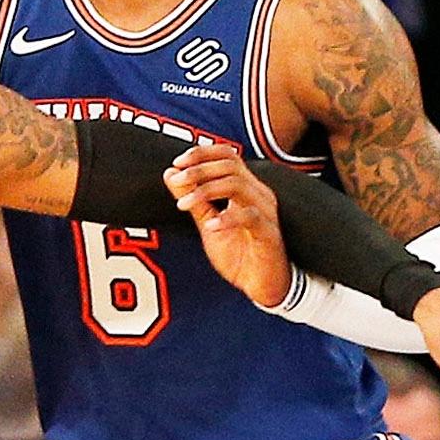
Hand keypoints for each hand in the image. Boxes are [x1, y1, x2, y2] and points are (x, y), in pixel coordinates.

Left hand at [167, 143, 290, 308]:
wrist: (262, 286)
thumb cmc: (240, 255)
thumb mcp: (208, 225)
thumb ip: (192, 200)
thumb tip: (170, 174)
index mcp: (246, 188)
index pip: (227, 155)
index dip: (202, 153)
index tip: (177, 163)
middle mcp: (258, 194)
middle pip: (231, 165)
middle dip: (199, 169)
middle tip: (177, 180)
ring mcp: (265, 212)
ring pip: (238, 185)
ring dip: (206, 190)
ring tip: (184, 204)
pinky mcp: (269, 233)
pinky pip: (250, 217)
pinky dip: (227, 219)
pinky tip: (210, 227)